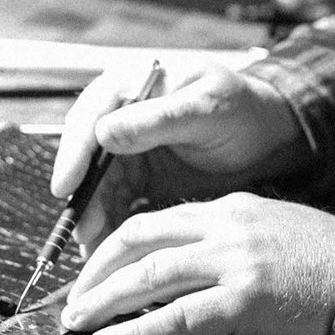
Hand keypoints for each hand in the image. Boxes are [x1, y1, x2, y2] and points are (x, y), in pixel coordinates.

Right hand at [49, 62, 310, 248]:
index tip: (66, 186)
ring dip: (93, 216)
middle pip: (84, 158)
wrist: (267, 135)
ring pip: (96, 185)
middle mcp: (117, 116)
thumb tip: (103, 134)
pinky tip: (111, 248)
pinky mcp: (134, 176)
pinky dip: (110, 224)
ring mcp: (124, 148)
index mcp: (129, 85)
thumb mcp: (207, 108)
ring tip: (94, 249)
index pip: (90, 118)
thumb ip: (158, 119)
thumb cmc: (242, 110)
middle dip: (82, 197)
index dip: (74, 154)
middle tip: (80, 230)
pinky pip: (114, 202)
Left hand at [59, 193, 334, 334]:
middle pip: (140, 239)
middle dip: (97, 270)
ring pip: (149, 275)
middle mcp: (229, 226)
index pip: (158, 221)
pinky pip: (177, 317)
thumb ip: (232, 242)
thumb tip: (189, 268)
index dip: (117, 248)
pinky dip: (136, 332)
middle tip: (73, 299)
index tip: (93, 272)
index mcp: (235, 208)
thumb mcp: (278, 236)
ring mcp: (237, 261)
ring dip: (104, 301)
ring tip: (78, 322)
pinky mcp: (247, 299)